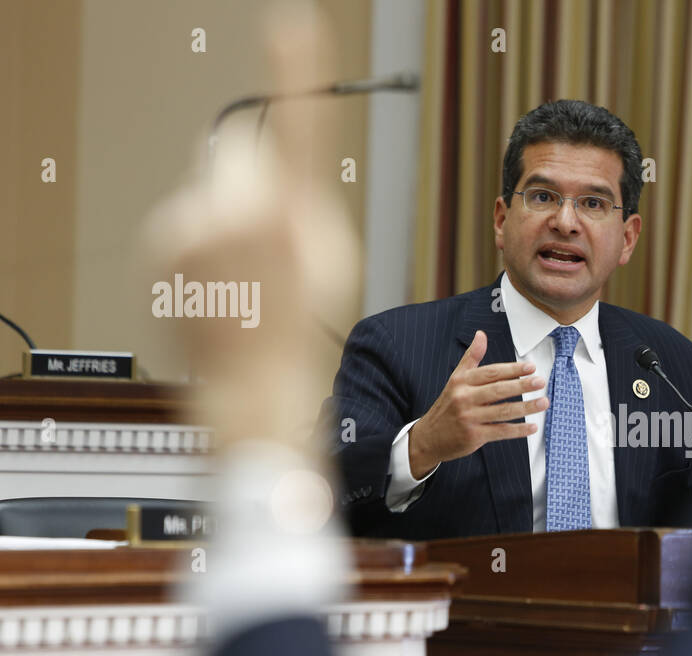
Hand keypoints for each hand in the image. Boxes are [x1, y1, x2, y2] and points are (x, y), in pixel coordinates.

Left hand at [140, 1, 357, 460]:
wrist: (250, 383)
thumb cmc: (300, 327)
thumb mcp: (331, 257)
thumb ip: (306, 196)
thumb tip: (274, 161)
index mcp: (288, 216)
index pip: (298, 127)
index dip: (296, 72)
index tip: (295, 23)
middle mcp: (234, 214)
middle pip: (240, 151)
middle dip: (254, 178)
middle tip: (270, 235)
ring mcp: (190, 229)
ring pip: (210, 185)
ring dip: (224, 212)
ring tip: (242, 272)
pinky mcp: (160, 243)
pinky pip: (183, 214)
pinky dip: (197, 238)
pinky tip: (217, 279)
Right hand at [407, 330, 548, 476]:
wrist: (429, 437)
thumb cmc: (447, 406)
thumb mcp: (456, 379)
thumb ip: (471, 357)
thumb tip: (481, 335)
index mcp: (461, 382)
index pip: (491, 372)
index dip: (512, 369)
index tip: (530, 367)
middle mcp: (464, 398)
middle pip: (498, 390)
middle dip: (522, 385)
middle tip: (540, 382)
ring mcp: (469, 418)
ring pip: (503, 411)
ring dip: (526, 407)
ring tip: (543, 402)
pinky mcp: (474, 436)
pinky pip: (501, 431)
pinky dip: (518, 430)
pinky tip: (532, 427)